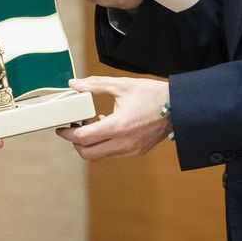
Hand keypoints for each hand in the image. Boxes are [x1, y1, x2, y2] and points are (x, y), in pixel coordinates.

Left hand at [56, 76, 170, 158]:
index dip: (67, 133)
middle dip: (76, 142)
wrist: (180, 107)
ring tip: (90, 124)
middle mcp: (124, 144)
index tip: (61, 127)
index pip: (83, 138)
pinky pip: (113, 153)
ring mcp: (131, 150)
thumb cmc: (153, 95)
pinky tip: (106, 126)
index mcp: (118, 127)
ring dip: (90, 144)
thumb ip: (95, 85)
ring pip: (100, 156)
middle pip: (88, 154)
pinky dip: (103, 144)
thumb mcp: (122, 85)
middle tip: (73, 127)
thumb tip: (74, 84)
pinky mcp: (137, 152)